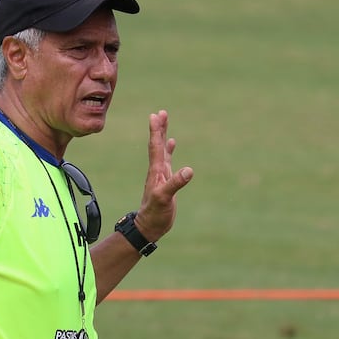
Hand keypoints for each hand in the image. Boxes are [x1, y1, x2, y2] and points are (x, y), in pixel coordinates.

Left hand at [133, 110, 193, 241]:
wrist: (149, 226)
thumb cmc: (155, 213)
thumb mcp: (165, 198)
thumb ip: (176, 184)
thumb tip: (189, 170)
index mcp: (156, 171)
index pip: (155, 147)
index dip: (156, 131)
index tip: (156, 115)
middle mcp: (157, 170)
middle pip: (157, 145)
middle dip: (159, 128)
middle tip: (161, 112)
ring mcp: (161, 175)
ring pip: (162, 151)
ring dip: (163, 136)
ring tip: (164, 122)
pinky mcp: (165, 181)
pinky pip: (167, 161)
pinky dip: (169, 151)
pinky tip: (172, 144)